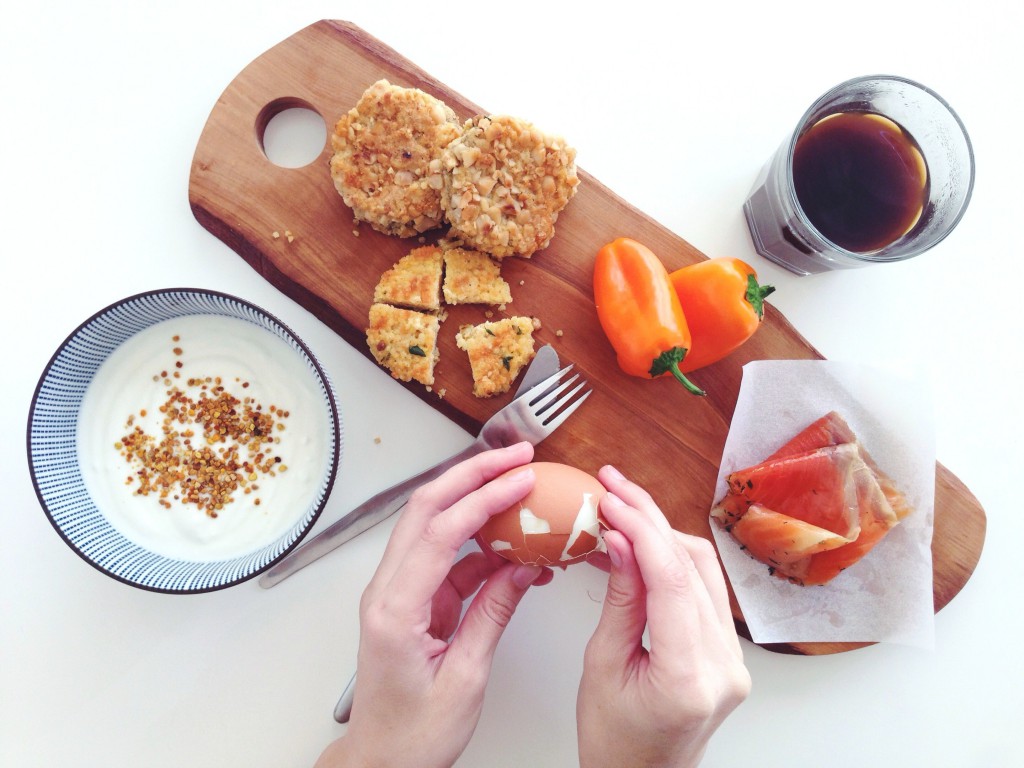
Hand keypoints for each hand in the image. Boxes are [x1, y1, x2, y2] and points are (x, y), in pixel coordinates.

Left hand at [315, 442, 550, 767]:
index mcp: (394, 611)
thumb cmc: (412, 734)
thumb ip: (494, 615)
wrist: (383, 759)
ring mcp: (398, 591)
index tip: (520, 480)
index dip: (483, 499)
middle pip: (426, 508)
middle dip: (472, 474)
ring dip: (475, 499)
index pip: (440, 533)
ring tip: (517, 484)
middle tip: (516, 457)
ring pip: (433, 523)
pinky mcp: (413, 599)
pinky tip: (514, 545)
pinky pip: (447, 556)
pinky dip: (481, 544)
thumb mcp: (465, 678)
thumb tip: (524, 569)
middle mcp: (388, 591)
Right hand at [577, 466, 750, 767]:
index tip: (612, 499)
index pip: (672, 581)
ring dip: (663, 533)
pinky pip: (706, 591)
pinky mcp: (730, 653)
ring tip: (623, 508)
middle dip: (650, 518)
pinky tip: (643, 543)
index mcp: (689, 677)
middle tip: (614, 488)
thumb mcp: (601, 665)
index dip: (641, 529)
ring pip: (704, 571)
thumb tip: (623, 540)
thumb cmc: (613, 740)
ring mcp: (734, 660)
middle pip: (693, 567)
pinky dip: (673, 561)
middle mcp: (724, 667)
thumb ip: (620, 599)